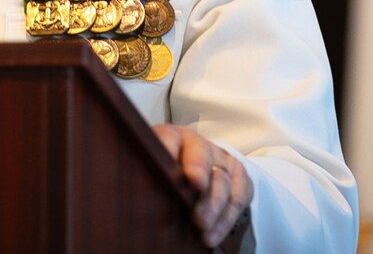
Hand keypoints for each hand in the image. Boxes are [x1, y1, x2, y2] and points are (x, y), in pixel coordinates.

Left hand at [152, 123, 251, 248]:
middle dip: (203, 190)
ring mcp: (221, 159)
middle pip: (204, 160)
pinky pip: (238, 197)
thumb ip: (144, 173)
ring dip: (215, 209)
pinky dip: (226, 219)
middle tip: (198, 217)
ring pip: (224, 181)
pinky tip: (214, 235)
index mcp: (172, 137)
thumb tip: (133, 192)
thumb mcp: (150, 168)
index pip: (170, 138)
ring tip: (203, 230)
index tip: (187, 179)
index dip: (172, 153)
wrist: (192, 166)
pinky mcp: (238, 176)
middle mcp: (199, 145)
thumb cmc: (165, 171)